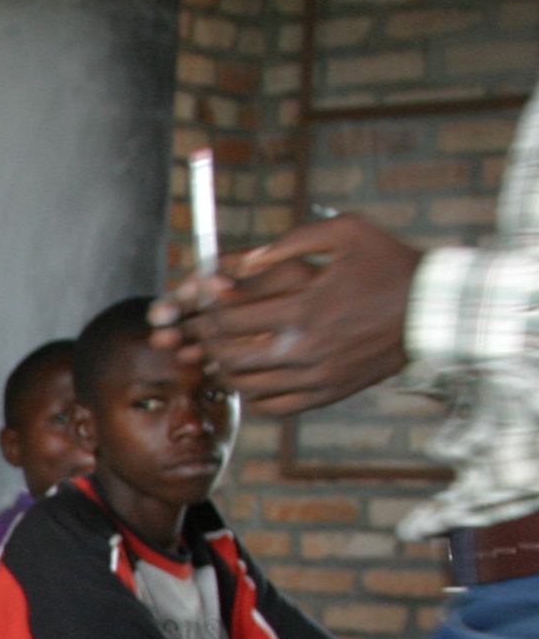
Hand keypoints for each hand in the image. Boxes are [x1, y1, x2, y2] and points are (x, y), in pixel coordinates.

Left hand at [148, 214, 420, 413]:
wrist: (434, 310)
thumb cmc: (390, 265)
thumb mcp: (348, 232)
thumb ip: (291, 241)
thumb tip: (244, 258)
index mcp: (306, 308)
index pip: (232, 317)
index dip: (209, 309)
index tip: (206, 300)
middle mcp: (306, 348)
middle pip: (231, 354)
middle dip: (208, 340)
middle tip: (204, 329)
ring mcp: (316, 377)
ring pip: (246, 385)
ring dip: (224, 370)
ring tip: (220, 354)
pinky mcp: (327, 394)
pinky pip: (273, 406)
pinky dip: (252, 395)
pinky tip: (250, 378)